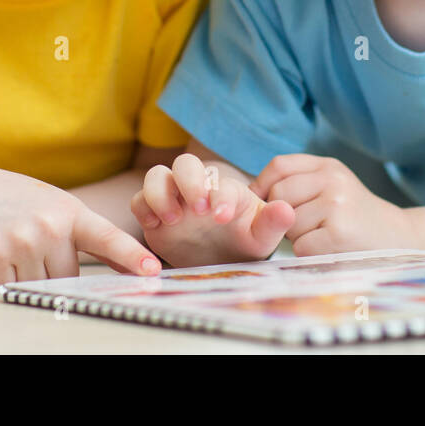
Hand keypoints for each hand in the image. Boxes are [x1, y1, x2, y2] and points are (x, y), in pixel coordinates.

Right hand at [0, 167, 160, 288]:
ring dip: (31, 276)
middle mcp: (50, 225)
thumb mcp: (60, 207)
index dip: (132, 255)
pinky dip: (7, 280)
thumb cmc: (21, 203)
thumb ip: (91, 235)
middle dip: (56, 271)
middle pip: (68, 277)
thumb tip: (129, 268)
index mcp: (72, 212)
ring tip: (18, 247)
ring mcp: (23, 240)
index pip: (108, 236)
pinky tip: (0, 255)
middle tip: (36, 246)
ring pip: (42, 286)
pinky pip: (12, 288)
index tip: (152, 270)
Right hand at [129, 152, 293, 266]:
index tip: (222, 218)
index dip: (219, 196)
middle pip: (185, 164)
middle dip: (189, 182)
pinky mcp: (153, 214)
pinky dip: (142, 209)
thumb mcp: (262, 236)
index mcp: (225, 188)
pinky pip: (139, 201)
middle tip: (198, 211)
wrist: (221, 261)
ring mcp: (173, 198)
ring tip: (172, 220)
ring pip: (156, 175)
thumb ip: (273, 222)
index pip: (219, 182)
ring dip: (160, 193)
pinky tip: (154, 228)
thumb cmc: (244, 242)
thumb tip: (286, 209)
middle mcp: (197, 187)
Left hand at [250, 154, 413, 255]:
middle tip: (305, 226)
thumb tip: (252, 193)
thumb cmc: (356, 216)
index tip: (262, 203)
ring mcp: (336, 205)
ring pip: (288, 224)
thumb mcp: (334, 186)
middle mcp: (333, 180)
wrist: (399, 239)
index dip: (262, 185)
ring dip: (298, 238)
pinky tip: (330, 249)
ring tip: (324, 236)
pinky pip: (300, 246)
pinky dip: (309, 253)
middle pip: (278, 196)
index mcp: (328, 166)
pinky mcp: (338, 232)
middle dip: (283, 216)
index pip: (279, 166)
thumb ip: (300, 182)